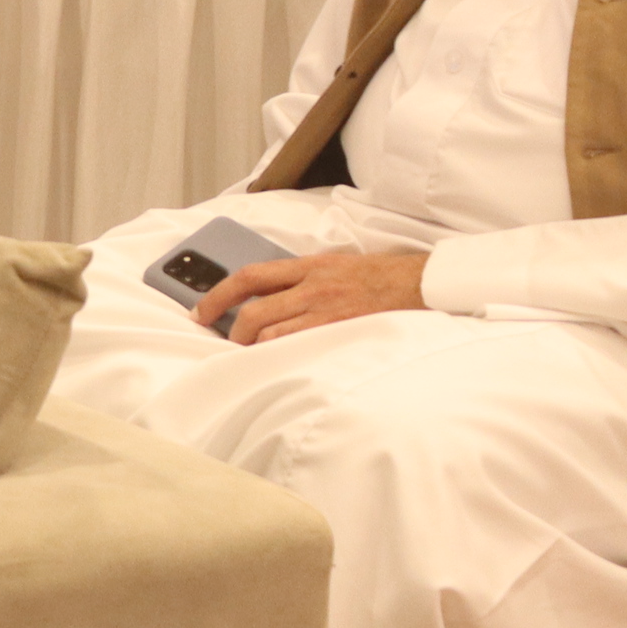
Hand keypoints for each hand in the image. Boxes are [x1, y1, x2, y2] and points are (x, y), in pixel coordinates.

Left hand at [201, 249, 431, 347]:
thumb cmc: (384, 278)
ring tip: (252, 355)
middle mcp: (313, 286)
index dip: (218, 293)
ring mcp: (326, 310)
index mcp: (310, 266)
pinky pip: (296, 346)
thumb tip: (270, 297)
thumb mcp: (338, 266)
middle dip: (231, 329)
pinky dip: (279, 355)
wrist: (426, 284)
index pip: (251, 276)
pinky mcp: (340, 331)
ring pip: (270, 332)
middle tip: (225, 340)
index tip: (200, 310)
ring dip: (254, 346)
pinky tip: (277, 362)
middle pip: (253, 309)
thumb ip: (304, 278)